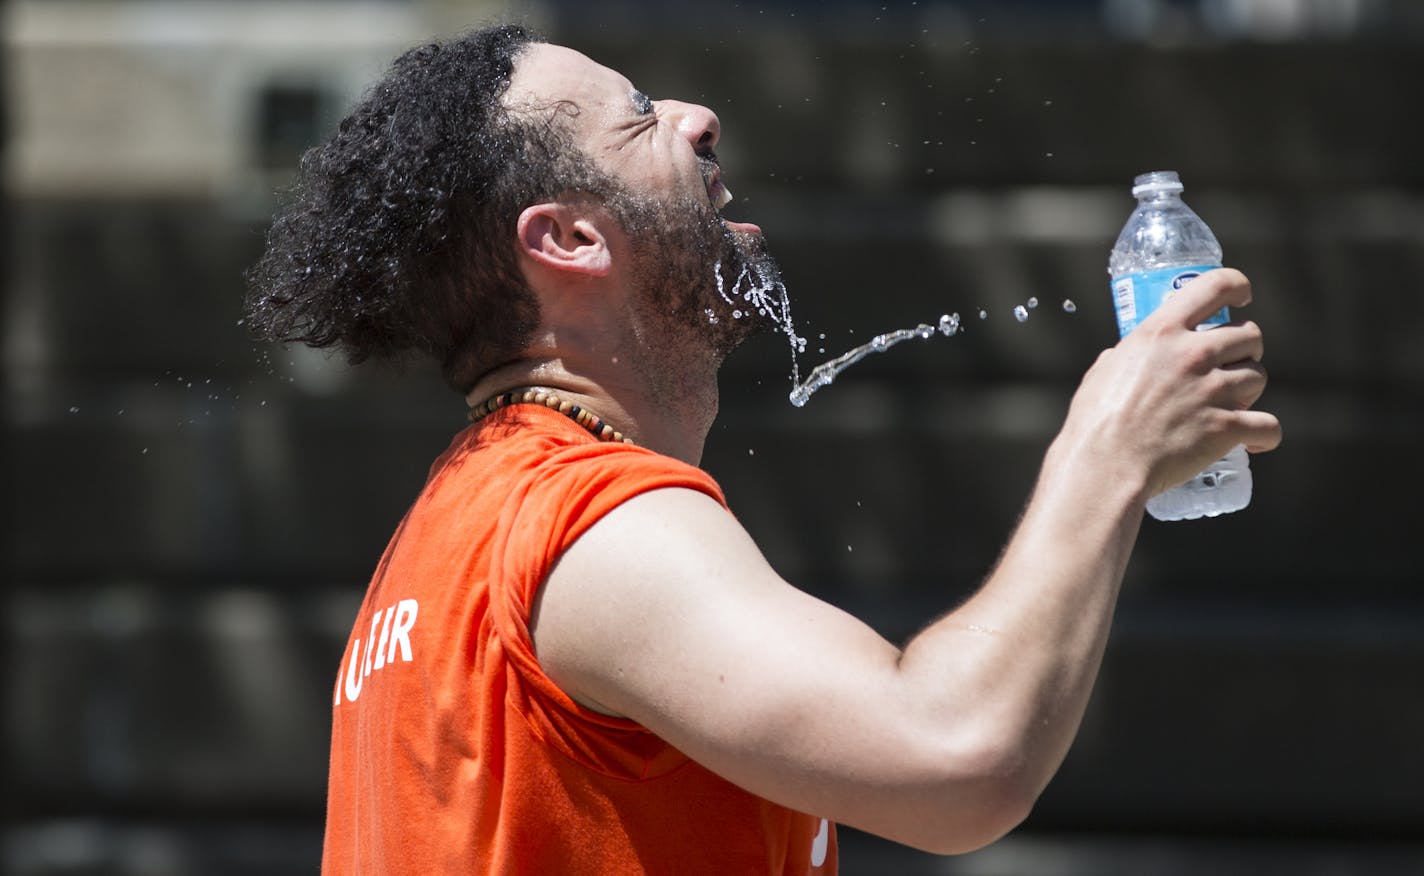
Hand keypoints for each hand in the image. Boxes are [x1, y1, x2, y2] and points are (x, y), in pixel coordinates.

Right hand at [1061, 268, 1282, 498]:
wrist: (1104, 467)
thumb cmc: (1094, 423)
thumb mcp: (1102, 372)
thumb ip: (1124, 356)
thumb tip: (1128, 357)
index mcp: (1162, 332)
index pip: (1216, 286)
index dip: (1237, 286)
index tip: (1242, 296)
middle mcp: (1192, 354)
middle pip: (1250, 334)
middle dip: (1245, 349)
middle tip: (1230, 365)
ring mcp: (1212, 391)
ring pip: (1259, 377)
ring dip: (1249, 390)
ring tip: (1231, 404)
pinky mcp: (1225, 427)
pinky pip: (1268, 425)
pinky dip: (1264, 435)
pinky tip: (1253, 441)